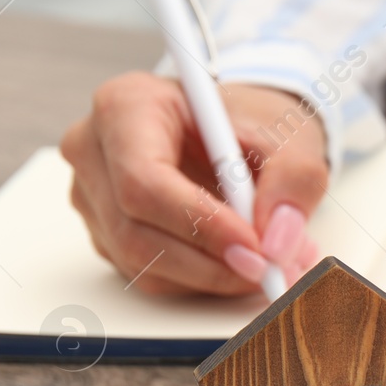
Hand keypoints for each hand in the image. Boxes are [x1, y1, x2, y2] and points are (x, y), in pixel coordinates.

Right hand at [60, 73, 326, 295]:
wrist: (236, 132)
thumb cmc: (252, 123)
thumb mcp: (289, 135)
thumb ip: (293, 179)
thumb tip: (279, 240)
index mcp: (126, 105)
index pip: (144, 178)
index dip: (199, 222)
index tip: (254, 246)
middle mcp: (95, 151)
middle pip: (135, 229)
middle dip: (210, 261)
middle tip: (270, 269)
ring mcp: (92, 197)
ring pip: (142, 261)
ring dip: (212, 276)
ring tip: (273, 264)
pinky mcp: (107, 234)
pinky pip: (149, 274)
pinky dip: (203, 280)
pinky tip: (243, 262)